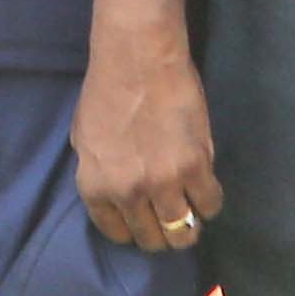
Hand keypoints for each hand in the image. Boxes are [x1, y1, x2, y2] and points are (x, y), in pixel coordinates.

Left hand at [74, 32, 220, 250]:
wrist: (138, 57)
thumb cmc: (106, 90)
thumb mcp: (84, 139)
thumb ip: (98, 173)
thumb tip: (116, 196)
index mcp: (94, 186)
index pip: (117, 233)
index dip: (134, 230)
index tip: (145, 221)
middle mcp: (126, 193)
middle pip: (152, 238)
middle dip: (162, 233)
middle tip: (171, 218)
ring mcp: (162, 183)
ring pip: (183, 232)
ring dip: (189, 226)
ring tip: (191, 211)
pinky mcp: (195, 167)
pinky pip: (210, 204)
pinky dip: (209, 202)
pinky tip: (205, 188)